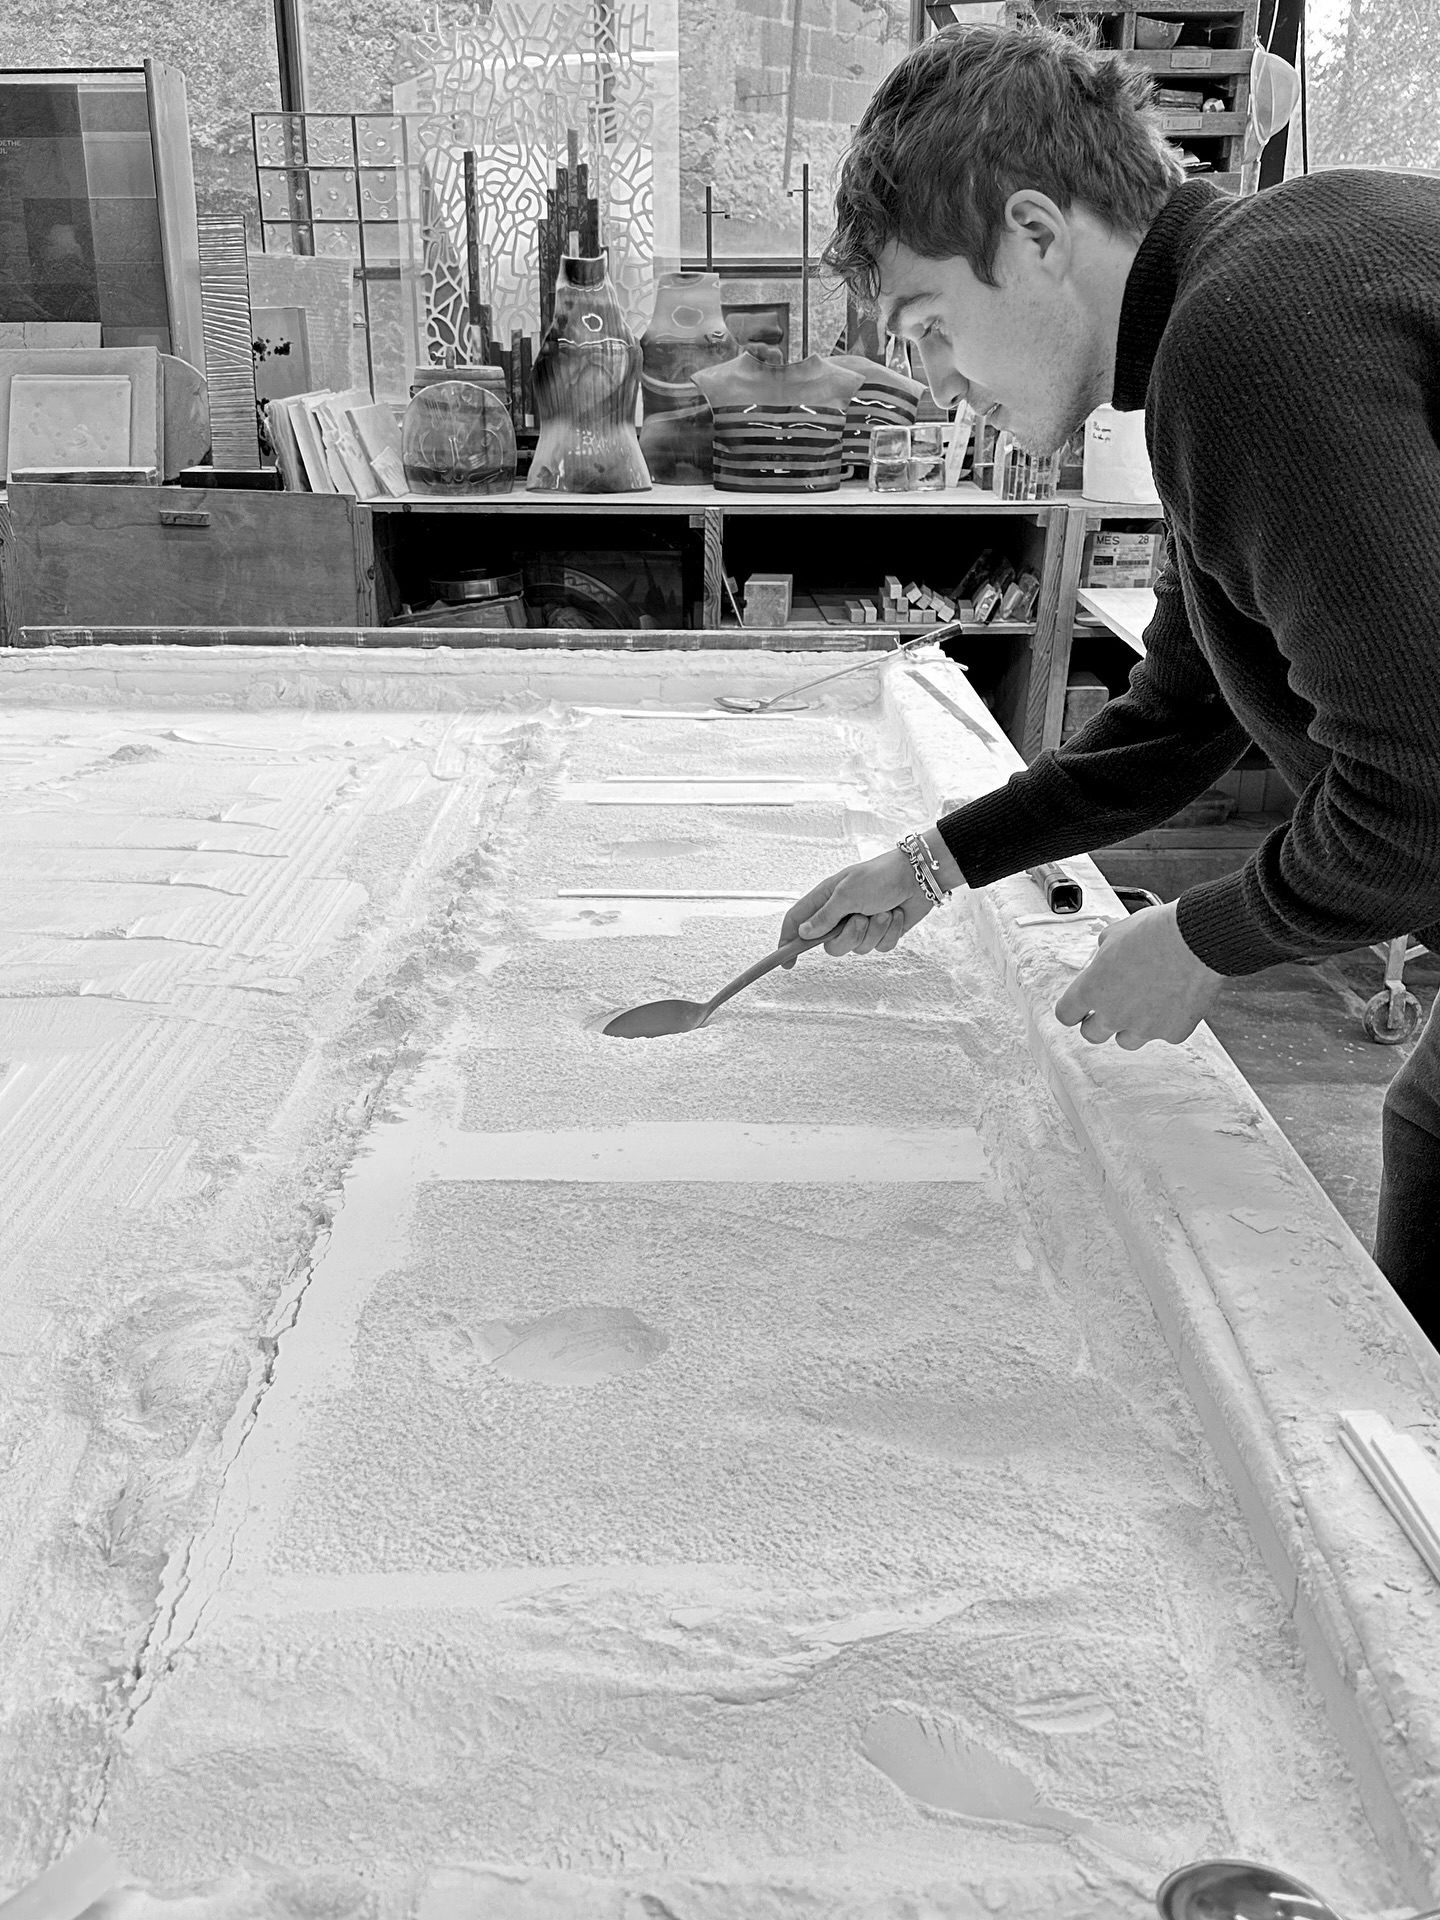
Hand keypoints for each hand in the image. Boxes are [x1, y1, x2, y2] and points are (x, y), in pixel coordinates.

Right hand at [778, 848, 931, 966]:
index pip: (797, 922)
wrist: (919, 876)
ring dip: (873, 931)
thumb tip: (803, 933)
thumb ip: (824, 917)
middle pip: (830, 945)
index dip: (787, 942)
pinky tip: (895, 915)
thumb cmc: (880, 877)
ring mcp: (862, 925)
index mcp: (826, 899)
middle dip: (848, 937)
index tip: (785, 962)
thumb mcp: (847, 894)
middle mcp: (840, 914)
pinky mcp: (881, 933)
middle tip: (861, 920)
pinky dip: (889, 933)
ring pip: (857, 948)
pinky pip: (880, 948)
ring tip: (883, 911)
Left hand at [1055, 899, 1223, 1048]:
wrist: (1197, 939)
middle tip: (1112, 1005)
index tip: (1078, 1008)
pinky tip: (1174, 999)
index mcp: (1092, 989)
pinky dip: (1166, 1022)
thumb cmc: (1157, 931)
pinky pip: (1163, 1034)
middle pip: (1091, 1034)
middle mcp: (1113, 1014)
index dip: (1072, 1010)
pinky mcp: (1172, 1033)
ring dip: (1130, 1026)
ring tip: (1145, 1002)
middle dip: (1098, 1021)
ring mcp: (1143, 1027)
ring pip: (1126, 1040)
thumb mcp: (1115, 933)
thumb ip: (1102, 954)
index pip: (1066, 1014)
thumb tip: (1104, 958)